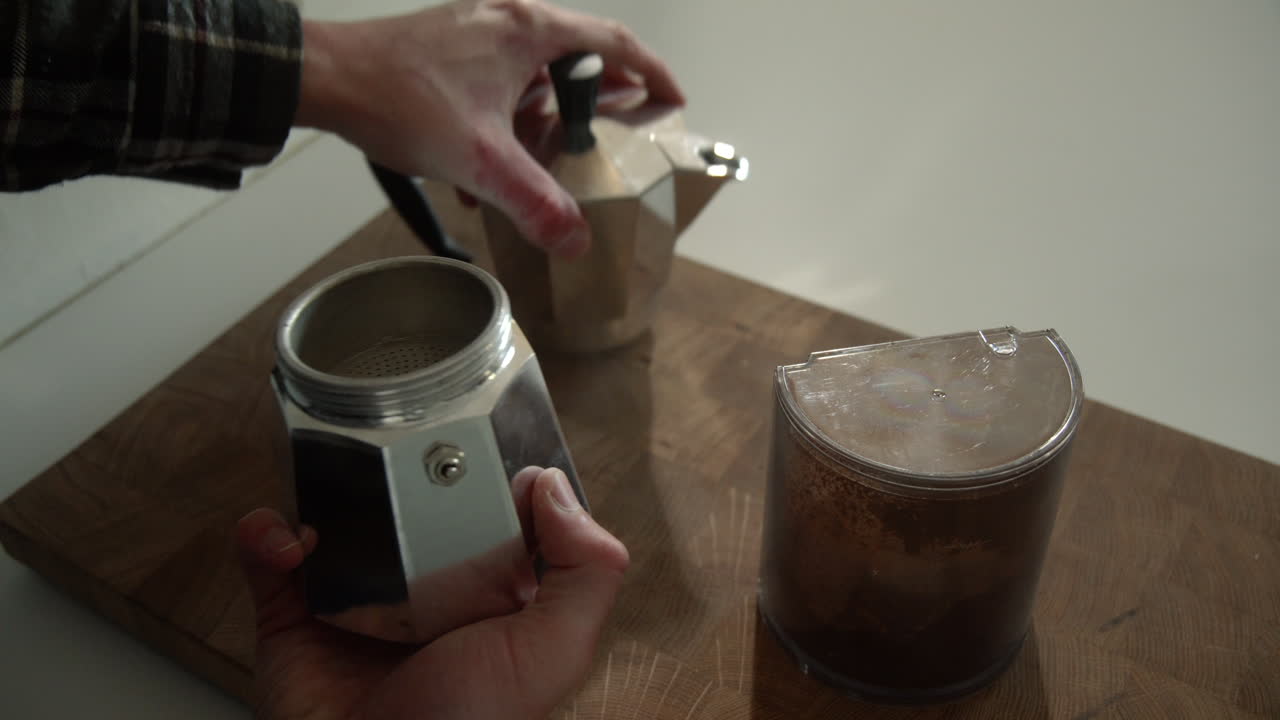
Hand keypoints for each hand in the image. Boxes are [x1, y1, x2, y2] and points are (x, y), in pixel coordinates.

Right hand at [235, 467, 628, 719]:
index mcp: (489, 596)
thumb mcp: (553, 650)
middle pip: (411, 503)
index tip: (478, 448)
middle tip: (394, 459)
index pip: (495, 514)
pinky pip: (270, 556)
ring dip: (323, 494)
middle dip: (399, 472)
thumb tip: (558, 489)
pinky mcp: (294, 616)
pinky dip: (264, 536)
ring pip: (335, 518)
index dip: (489, 476)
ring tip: (329, 499)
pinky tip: (284, 543)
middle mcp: (424, 592)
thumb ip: (585, 573)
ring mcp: (355, 601)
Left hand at [295, 0, 684, 258]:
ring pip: (534, 77)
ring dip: (547, 121)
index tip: (672, 99)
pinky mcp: (450, 52)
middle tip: (619, 137)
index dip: (652, 72)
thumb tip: (575, 240)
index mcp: (529, 32)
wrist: (326, 80)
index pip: (614, 42)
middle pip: (577, 60)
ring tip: (552, 165)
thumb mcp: (480, 160)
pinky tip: (488, 171)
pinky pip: (498, 85)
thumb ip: (535, 203)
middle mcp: (507, 22)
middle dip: (599, 105)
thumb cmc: (398, 96)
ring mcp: (476, 34)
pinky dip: (507, 123)